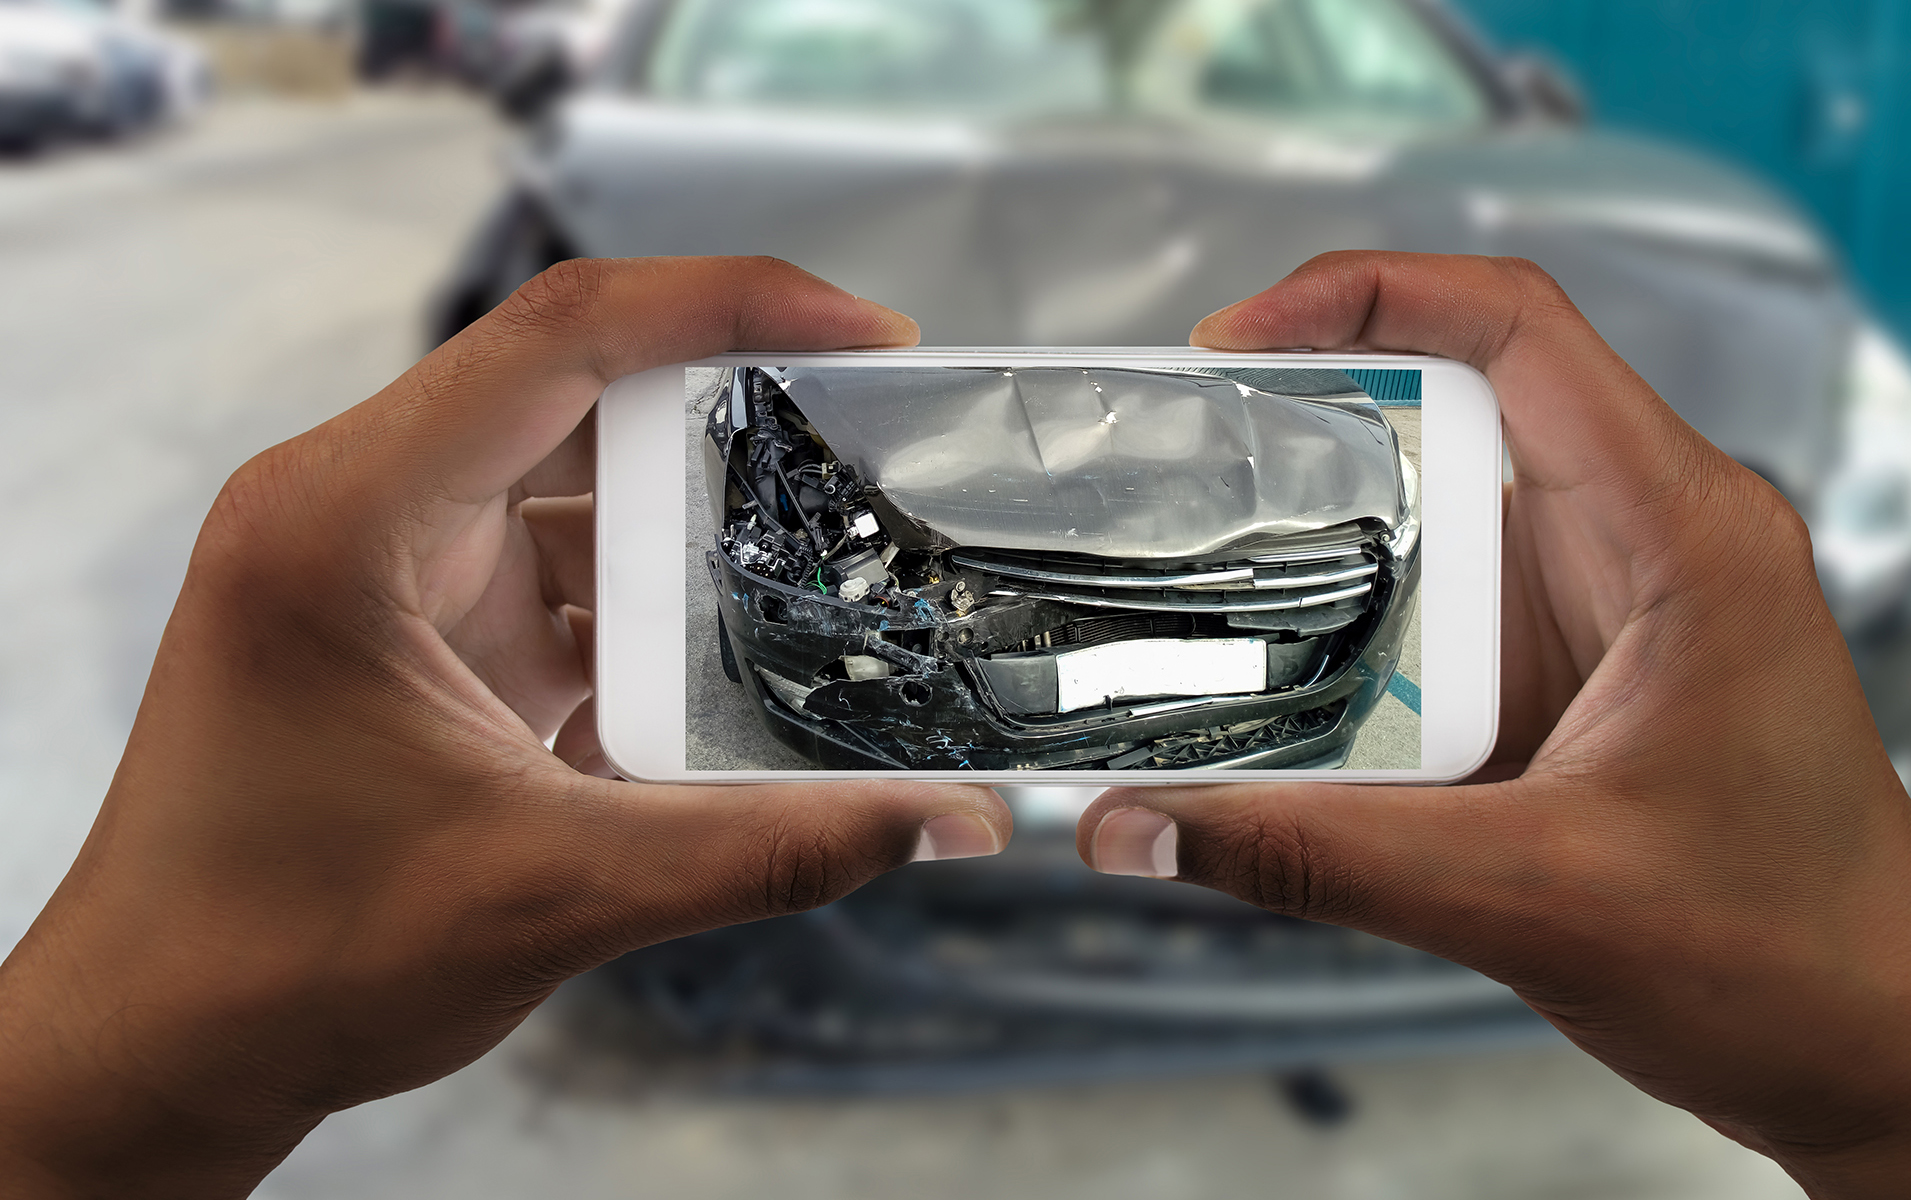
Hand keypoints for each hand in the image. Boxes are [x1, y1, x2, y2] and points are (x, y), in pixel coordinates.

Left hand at [0, 257, 1009, 1198]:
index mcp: (346, 520)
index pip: (562, 336)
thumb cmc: (281, 958)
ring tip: (819, 588)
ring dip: (690, 548)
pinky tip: (722, 680)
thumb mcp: (552, 893)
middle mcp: (354, 511)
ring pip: (579, 497)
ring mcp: (383, 569)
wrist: (161, 1047)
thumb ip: (766, 849)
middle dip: (734, 431)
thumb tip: (944, 822)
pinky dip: (645, 619)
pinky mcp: (412, 630)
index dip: (729, 303)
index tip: (866, 334)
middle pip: (582, 402)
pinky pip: (558, 579)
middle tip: (873, 461)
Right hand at [1079, 251, 1910, 1197]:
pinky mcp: (1594, 658)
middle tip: (1188, 452)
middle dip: (1319, 411)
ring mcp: (1625, 595)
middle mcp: (1658, 534)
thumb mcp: (1528, 897)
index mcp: (1684, 533)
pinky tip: (1296, 662)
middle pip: (1465, 401)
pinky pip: (1463, 592)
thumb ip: (1315, 858)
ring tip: (1210, 552)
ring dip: (1339, 526)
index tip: (1235, 336)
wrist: (1874, 1044)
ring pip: (1455, 501)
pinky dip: (1371, 611)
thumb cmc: (1785, 956)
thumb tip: (1136, 827)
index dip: (1365, 294)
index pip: (1516, 328)